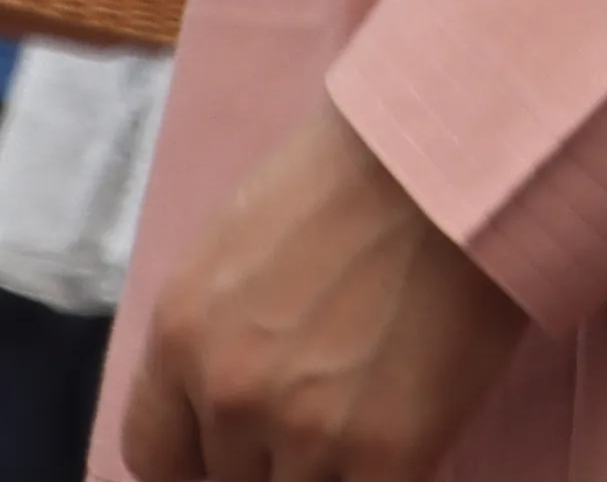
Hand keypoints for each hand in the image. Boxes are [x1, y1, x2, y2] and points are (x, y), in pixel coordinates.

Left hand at [117, 98, 529, 481]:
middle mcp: (227, 393)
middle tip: (318, 414)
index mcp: (180, 333)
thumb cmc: (355, 172)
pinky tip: (401, 448)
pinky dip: (380, 480)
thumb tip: (226, 391)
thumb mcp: (239, 241)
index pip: (153, 454)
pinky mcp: (386, 455)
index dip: (195, 464)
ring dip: (325, 470)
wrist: (453, 155)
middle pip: (228, 480)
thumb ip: (219, 327)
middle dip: (267, 457)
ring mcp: (305, 432)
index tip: (228, 456)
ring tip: (364, 417)